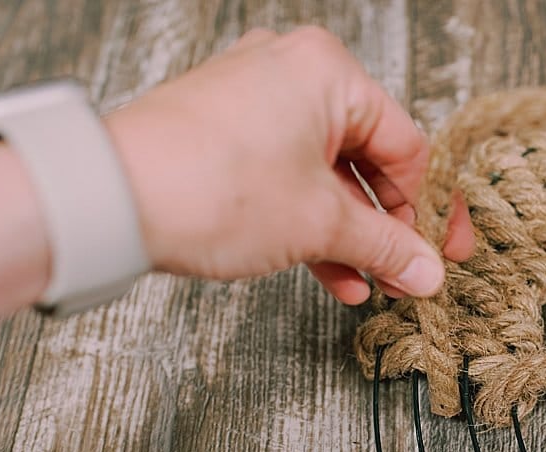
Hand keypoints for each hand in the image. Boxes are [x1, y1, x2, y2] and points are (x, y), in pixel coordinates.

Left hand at [105, 26, 474, 303]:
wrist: (111, 198)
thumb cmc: (212, 187)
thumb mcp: (320, 224)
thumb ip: (385, 246)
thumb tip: (425, 271)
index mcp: (329, 72)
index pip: (405, 147)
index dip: (425, 211)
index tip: (435, 255)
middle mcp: (292, 73)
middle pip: (364, 160)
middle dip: (383, 229)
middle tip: (401, 273)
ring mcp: (253, 101)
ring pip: (323, 175)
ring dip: (346, 235)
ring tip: (365, 285)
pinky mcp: (224, 131)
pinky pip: (285, 176)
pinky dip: (306, 222)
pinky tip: (330, 273)